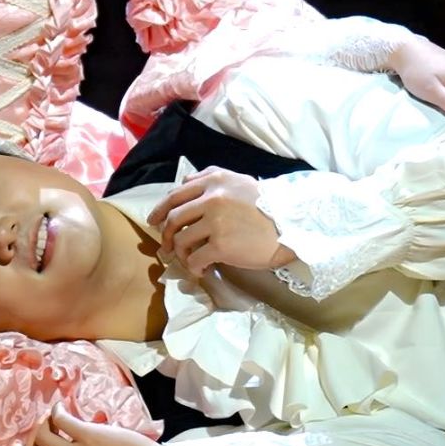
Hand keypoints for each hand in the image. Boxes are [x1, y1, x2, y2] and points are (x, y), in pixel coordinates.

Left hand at [146, 167, 292, 274]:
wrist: (291, 226)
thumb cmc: (267, 205)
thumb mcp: (239, 181)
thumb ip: (211, 177)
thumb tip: (184, 181)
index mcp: (214, 181)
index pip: (175, 195)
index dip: (160, 210)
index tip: (153, 222)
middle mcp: (211, 198)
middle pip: (173, 218)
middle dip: (165, 235)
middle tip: (166, 247)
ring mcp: (215, 222)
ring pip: (180, 240)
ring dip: (180, 253)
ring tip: (188, 260)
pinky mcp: (220, 245)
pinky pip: (194, 258)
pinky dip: (193, 266)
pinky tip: (201, 269)